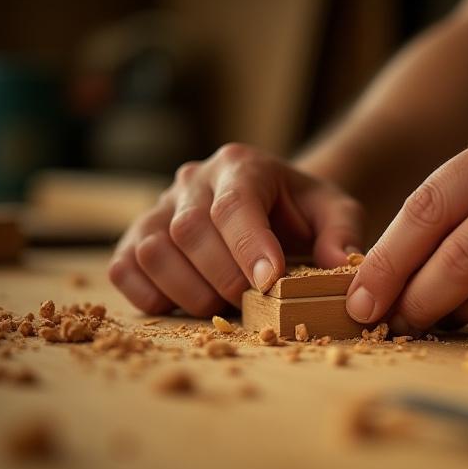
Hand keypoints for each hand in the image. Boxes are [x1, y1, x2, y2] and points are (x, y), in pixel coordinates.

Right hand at [109, 143, 363, 315]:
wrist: (270, 207)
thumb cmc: (302, 213)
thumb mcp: (334, 212)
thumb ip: (342, 233)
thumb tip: (342, 264)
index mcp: (242, 165)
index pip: (235, 204)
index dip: (249, 246)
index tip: (270, 281)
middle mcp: (194, 179)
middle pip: (190, 230)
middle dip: (224, 278)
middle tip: (254, 302)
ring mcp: (160, 206)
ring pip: (152, 250)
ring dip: (189, 292)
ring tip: (224, 303)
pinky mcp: (136, 236)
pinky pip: (125, 269)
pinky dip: (151, 295)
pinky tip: (186, 302)